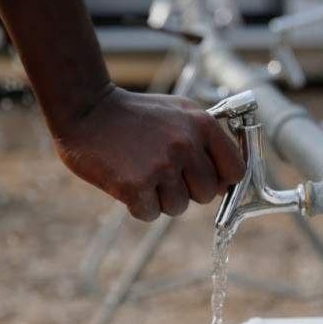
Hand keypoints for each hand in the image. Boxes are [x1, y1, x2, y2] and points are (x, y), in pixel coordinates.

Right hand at [52, 87, 244, 220]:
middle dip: (188, 190)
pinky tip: (128, 181)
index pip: (236, 171)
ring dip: (161, 199)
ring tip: (143, 172)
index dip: (224, 181)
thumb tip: (228, 183)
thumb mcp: (180, 112)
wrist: (86, 109)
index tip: (209, 181)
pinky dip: (139, 205)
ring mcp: (160, 166)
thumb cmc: (138, 115)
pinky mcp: (134, 185)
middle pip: (207, 194)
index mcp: (202, 125)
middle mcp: (185, 145)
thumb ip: (208, 141)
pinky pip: (151, 214)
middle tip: (164, 173)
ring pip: (179, 207)